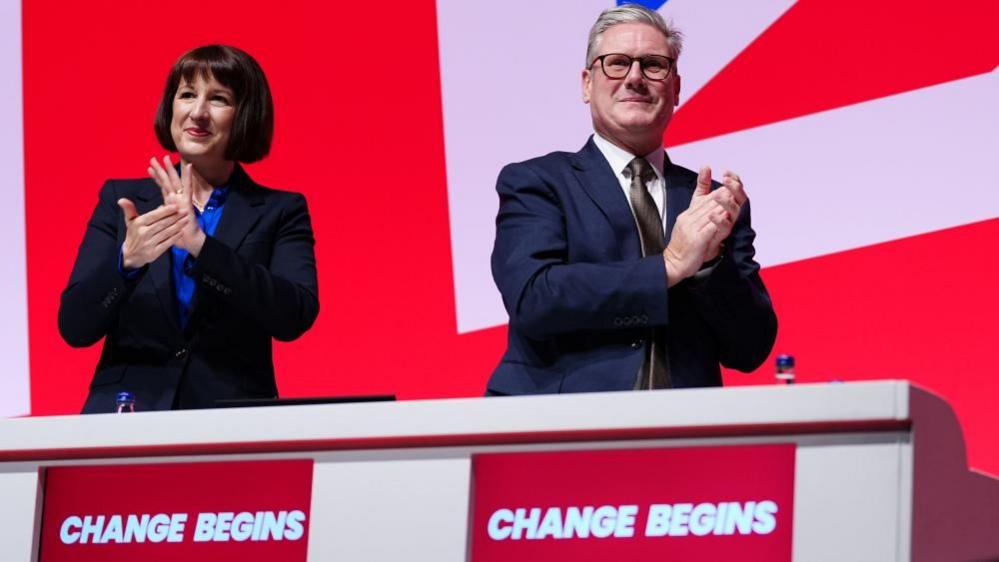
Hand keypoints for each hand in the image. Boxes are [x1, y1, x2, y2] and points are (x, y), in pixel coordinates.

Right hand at [118, 199, 187, 269]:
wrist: (131, 255)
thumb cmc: (134, 234)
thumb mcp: (130, 222)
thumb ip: (129, 210)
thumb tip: (122, 200)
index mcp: (138, 224)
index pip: (154, 216)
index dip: (166, 211)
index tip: (176, 206)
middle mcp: (143, 233)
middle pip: (163, 223)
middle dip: (176, 217)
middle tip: (185, 212)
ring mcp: (149, 244)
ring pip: (166, 233)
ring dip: (178, 226)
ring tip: (186, 220)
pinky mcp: (154, 253)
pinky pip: (167, 243)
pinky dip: (175, 237)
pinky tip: (181, 231)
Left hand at [148, 156, 206, 255]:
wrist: (190, 242)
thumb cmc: (178, 234)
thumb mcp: (165, 222)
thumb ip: (162, 213)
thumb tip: (159, 208)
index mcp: (170, 203)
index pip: (162, 187)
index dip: (156, 177)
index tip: (149, 168)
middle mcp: (176, 199)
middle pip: (167, 181)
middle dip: (160, 169)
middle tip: (153, 158)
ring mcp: (182, 200)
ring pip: (175, 181)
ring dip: (170, 169)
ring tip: (165, 158)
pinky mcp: (188, 202)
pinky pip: (188, 187)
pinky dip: (188, 177)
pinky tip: (189, 166)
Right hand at [663, 167, 743, 284]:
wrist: (673, 264)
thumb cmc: (683, 249)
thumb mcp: (688, 228)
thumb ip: (698, 218)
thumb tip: (712, 210)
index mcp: (686, 216)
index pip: (701, 201)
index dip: (715, 193)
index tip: (727, 187)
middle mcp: (688, 220)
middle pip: (706, 204)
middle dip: (721, 195)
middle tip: (733, 187)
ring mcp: (692, 229)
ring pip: (709, 213)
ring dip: (722, 204)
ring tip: (733, 197)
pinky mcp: (697, 239)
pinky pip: (710, 227)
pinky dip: (719, 220)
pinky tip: (727, 215)